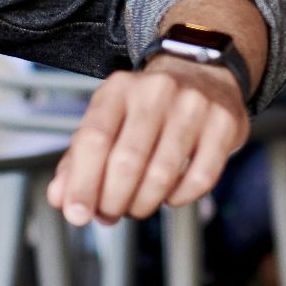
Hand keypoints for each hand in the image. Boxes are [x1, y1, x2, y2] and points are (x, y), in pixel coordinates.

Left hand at [45, 58, 249, 224]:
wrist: (202, 71)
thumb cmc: (146, 106)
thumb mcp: (107, 119)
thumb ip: (79, 159)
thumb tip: (61, 198)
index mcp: (119, 88)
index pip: (94, 139)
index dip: (82, 182)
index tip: (77, 214)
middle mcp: (156, 90)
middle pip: (127, 161)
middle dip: (113, 201)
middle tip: (109, 214)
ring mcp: (193, 104)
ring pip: (163, 174)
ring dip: (143, 204)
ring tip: (136, 206)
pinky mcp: (224, 122)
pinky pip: (201, 178)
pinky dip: (180, 198)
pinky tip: (169, 195)